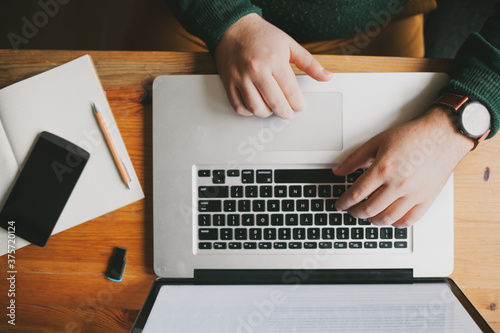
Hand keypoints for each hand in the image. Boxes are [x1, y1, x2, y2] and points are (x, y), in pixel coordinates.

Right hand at [214, 13, 332, 118]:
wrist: (233, 27)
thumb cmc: (262, 35)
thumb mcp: (289, 45)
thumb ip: (309, 63)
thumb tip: (326, 77)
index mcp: (274, 60)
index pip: (291, 92)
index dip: (298, 104)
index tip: (299, 106)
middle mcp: (256, 70)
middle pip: (275, 104)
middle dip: (285, 112)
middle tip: (288, 111)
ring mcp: (241, 77)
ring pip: (256, 109)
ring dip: (268, 113)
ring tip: (272, 107)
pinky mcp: (229, 82)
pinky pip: (239, 107)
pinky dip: (249, 112)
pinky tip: (256, 105)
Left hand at [333, 107, 473, 227]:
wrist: (442, 136)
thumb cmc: (412, 136)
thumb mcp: (377, 142)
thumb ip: (355, 159)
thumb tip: (338, 171)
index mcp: (384, 169)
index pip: (357, 194)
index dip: (344, 202)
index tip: (339, 204)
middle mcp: (399, 184)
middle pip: (369, 209)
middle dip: (355, 212)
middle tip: (351, 210)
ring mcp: (414, 194)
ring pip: (387, 219)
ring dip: (372, 220)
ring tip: (367, 214)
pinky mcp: (427, 200)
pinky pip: (408, 221)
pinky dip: (394, 224)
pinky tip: (388, 218)